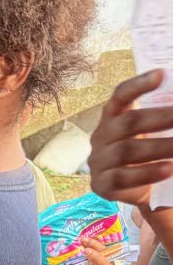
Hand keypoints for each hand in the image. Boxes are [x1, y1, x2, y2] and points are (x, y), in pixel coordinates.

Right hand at [89, 70, 172, 208]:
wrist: (139, 190)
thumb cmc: (149, 154)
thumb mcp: (154, 132)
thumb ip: (166, 119)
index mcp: (113, 117)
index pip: (121, 96)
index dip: (139, 85)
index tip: (162, 74)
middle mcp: (101, 136)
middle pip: (127, 123)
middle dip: (159, 118)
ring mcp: (99, 161)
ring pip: (126, 151)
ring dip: (159, 147)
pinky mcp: (102, 184)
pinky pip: (122, 177)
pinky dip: (148, 172)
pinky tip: (169, 169)